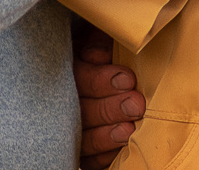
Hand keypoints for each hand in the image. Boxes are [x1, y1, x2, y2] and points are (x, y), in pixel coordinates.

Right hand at [72, 20, 143, 169]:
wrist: (91, 72)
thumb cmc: (98, 53)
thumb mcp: (93, 40)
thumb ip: (98, 43)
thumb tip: (104, 53)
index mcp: (66, 71)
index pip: (79, 78)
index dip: (101, 81)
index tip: (128, 79)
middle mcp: (62, 102)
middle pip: (82, 111)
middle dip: (110, 109)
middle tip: (136, 105)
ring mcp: (68, 129)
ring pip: (83, 139)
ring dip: (107, 136)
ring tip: (129, 131)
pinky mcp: (78, 150)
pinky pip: (88, 161)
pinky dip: (104, 157)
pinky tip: (120, 150)